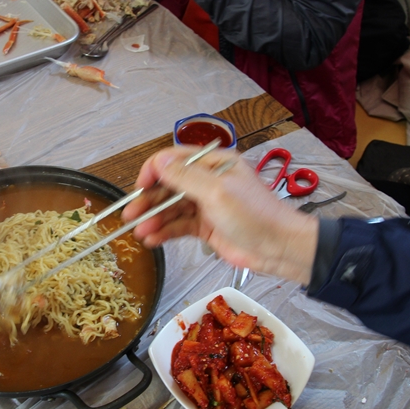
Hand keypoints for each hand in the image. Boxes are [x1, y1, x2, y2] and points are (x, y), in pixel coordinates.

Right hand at [121, 147, 318, 283]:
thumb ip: (185, 177)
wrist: (279, 248)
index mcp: (214, 164)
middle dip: (149, 200)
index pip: (175, 160)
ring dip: (154, 219)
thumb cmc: (255, 215)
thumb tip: (159, 162)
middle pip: (169, 186)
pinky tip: (152, 240)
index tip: (139, 187)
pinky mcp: (206, 227)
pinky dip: (164, 232)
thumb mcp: (217, 192)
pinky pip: (179, 226)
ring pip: (171, 208)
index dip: (154, 172)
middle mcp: (208, 181)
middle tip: (130, 215)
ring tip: (139, 232)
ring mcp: (207, 205)